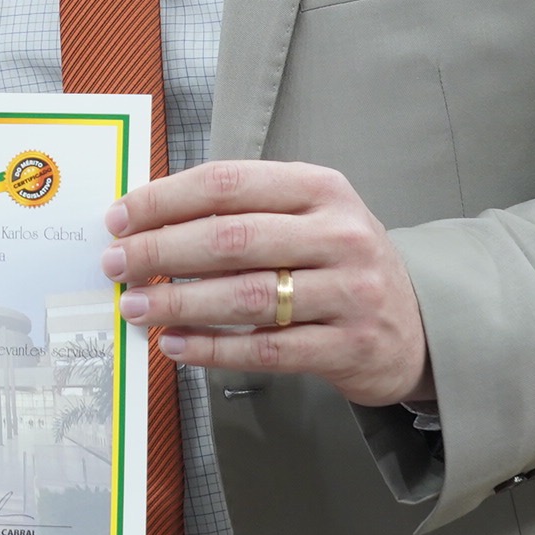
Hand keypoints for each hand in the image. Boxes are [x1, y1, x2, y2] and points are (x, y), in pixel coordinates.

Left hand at [100, 161, 431, 407]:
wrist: (417, 323)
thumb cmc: (338, 261)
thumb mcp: (306, 216)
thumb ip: (241, 211)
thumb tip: (147, 222)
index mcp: (321, 189)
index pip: (228, 184)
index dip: (165, 200)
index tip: (119, 218)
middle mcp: (339, 235)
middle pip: (231, 238)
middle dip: (160, 251)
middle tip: (116, 264)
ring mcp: (349, 292)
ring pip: (246, 297)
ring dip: (179, 303)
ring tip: (135, 306)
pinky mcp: (348, 346)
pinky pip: (267, 350)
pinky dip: (213, 349)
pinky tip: (176, 345)